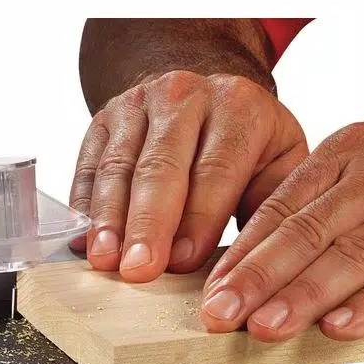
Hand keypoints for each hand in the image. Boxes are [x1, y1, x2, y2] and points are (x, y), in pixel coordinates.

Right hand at [69, 70, 307, 280]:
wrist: (207, 97)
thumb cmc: (249, 147)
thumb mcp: (279, 165)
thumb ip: (270, 208)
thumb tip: (251, 265)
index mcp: (238, 107)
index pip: (215, 169)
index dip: (198, 219)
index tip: (183, 262)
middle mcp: (185, 95)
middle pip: (161, 167)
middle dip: (148, 224)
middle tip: (138, 269)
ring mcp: (139, 103)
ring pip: (119, 166)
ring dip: (109, 219)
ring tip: (105, 261)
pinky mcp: (104, 119)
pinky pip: (89, 165)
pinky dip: (84, 207)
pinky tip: (84, 242)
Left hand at [200, 107, 363, 340]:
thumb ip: (325, 206)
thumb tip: (258, 259)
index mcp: (351, 155)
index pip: (282, 208)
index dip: (242, 254)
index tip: (210, 292)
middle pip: (307, 231)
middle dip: (256, 278)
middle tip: (218, 315)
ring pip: (354, 253)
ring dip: (303, 295)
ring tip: (264, 328)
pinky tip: (342, 327)